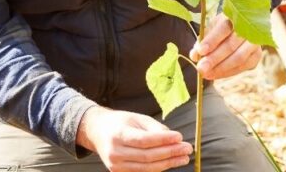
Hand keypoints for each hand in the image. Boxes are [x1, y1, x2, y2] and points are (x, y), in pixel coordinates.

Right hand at [76, 107, 191, 170]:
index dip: (163, 140)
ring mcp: (116, 166)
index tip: (180, 136)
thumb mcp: (137, 118)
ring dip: (168, 163)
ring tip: (183, 157)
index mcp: (118, 135)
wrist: (98, 132)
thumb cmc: (121, 122)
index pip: (144, 140)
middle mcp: (115, 152)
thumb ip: (155, 128)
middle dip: (170, 153)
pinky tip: (170, 161)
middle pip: (147, 156)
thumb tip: (175, 139)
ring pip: (147, 168)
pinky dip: (158, 168)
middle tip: (187, 148)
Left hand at [190, 14, 261, 79]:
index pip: (224, 28)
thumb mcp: (210, 30)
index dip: (212, 40)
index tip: (201, 51)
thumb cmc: (220, 29)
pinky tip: (216, 74)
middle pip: (231, 45)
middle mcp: (248, 27)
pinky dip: (228, 72)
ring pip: (239, 57)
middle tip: (201, 68)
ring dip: (221, 68)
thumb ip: (201, 42)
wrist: (240, 29)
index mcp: (233, 15)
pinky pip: (243, 66)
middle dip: (214, 58)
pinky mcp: (257, 54)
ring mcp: (255, 41)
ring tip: (206, 74)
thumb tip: (195, 56)